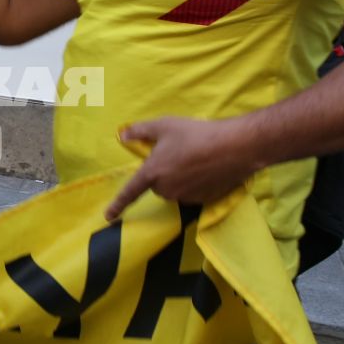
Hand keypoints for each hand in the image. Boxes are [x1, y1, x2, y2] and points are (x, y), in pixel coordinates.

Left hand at [104, 116, 258, 222]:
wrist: (236, 147)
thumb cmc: (196, 134)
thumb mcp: (165, 126)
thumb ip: (140, 131)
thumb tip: (122, 135)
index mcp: (153, 173)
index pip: (130, 192)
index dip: (118, 204)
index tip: (107, 217)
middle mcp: (166, 189)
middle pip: (156, 185)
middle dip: (162, 172)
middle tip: (179, 153)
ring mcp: (185, 197)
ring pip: (174, 190)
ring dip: (178, 178)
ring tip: (195, 158)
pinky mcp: (202, 201)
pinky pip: (191, 194)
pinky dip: (194, 184)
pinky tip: (207, 168)